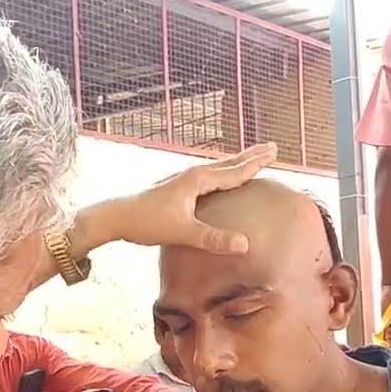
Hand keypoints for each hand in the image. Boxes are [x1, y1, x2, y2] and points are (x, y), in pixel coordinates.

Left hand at [99, 144, 277, 252]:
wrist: (116, 217)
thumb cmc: (147, 222)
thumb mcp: (183, 232)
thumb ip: (213, 238)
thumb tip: (245, 244)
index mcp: (198, 180)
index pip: (235, 171)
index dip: (256, 163)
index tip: (274, 153)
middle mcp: (192, 175)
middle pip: (228, 163)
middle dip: (251, 156)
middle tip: (272, 147)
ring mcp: (183, 180)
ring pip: (217, 168)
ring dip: (236, 163)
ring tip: (251, 159)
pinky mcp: (176, 188)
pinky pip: (208, 176)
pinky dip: (222, 173)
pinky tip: (219, 179)